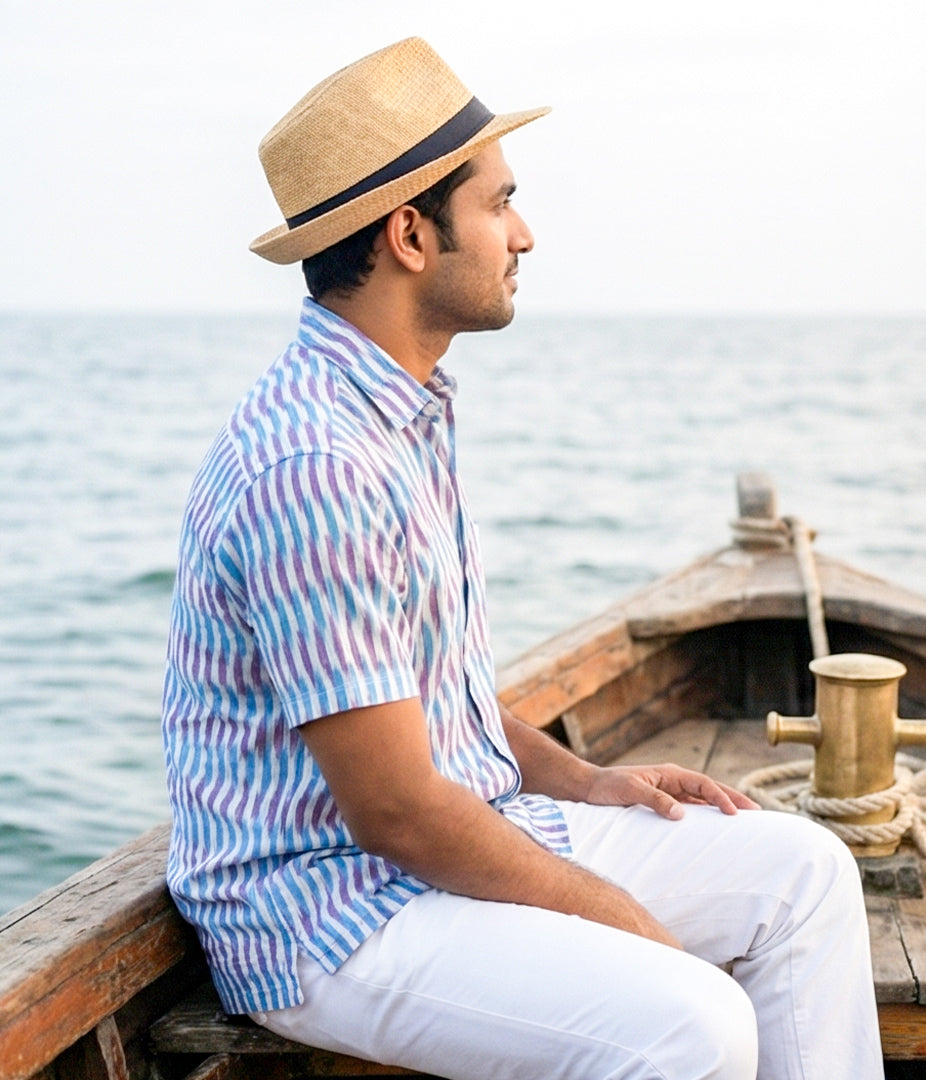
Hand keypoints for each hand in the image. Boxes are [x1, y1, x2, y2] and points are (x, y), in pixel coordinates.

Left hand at [583, 763, 759, 820]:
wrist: (588, 789)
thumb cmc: (607, 787)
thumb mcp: (629, 790)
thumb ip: (654, 799)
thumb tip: (681, 814)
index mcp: (670, 773)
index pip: (703, 783)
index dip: (720, 796)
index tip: (735, 812)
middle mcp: (673, 782)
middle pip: (709, 789)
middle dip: (733, 799)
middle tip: (757, 813)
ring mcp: (670, 793)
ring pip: (703, 801)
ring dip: (722, 809)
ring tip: (745, 821)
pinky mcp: (664, 805)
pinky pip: (691, 811)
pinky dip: (706, 818)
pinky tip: (716, 830)